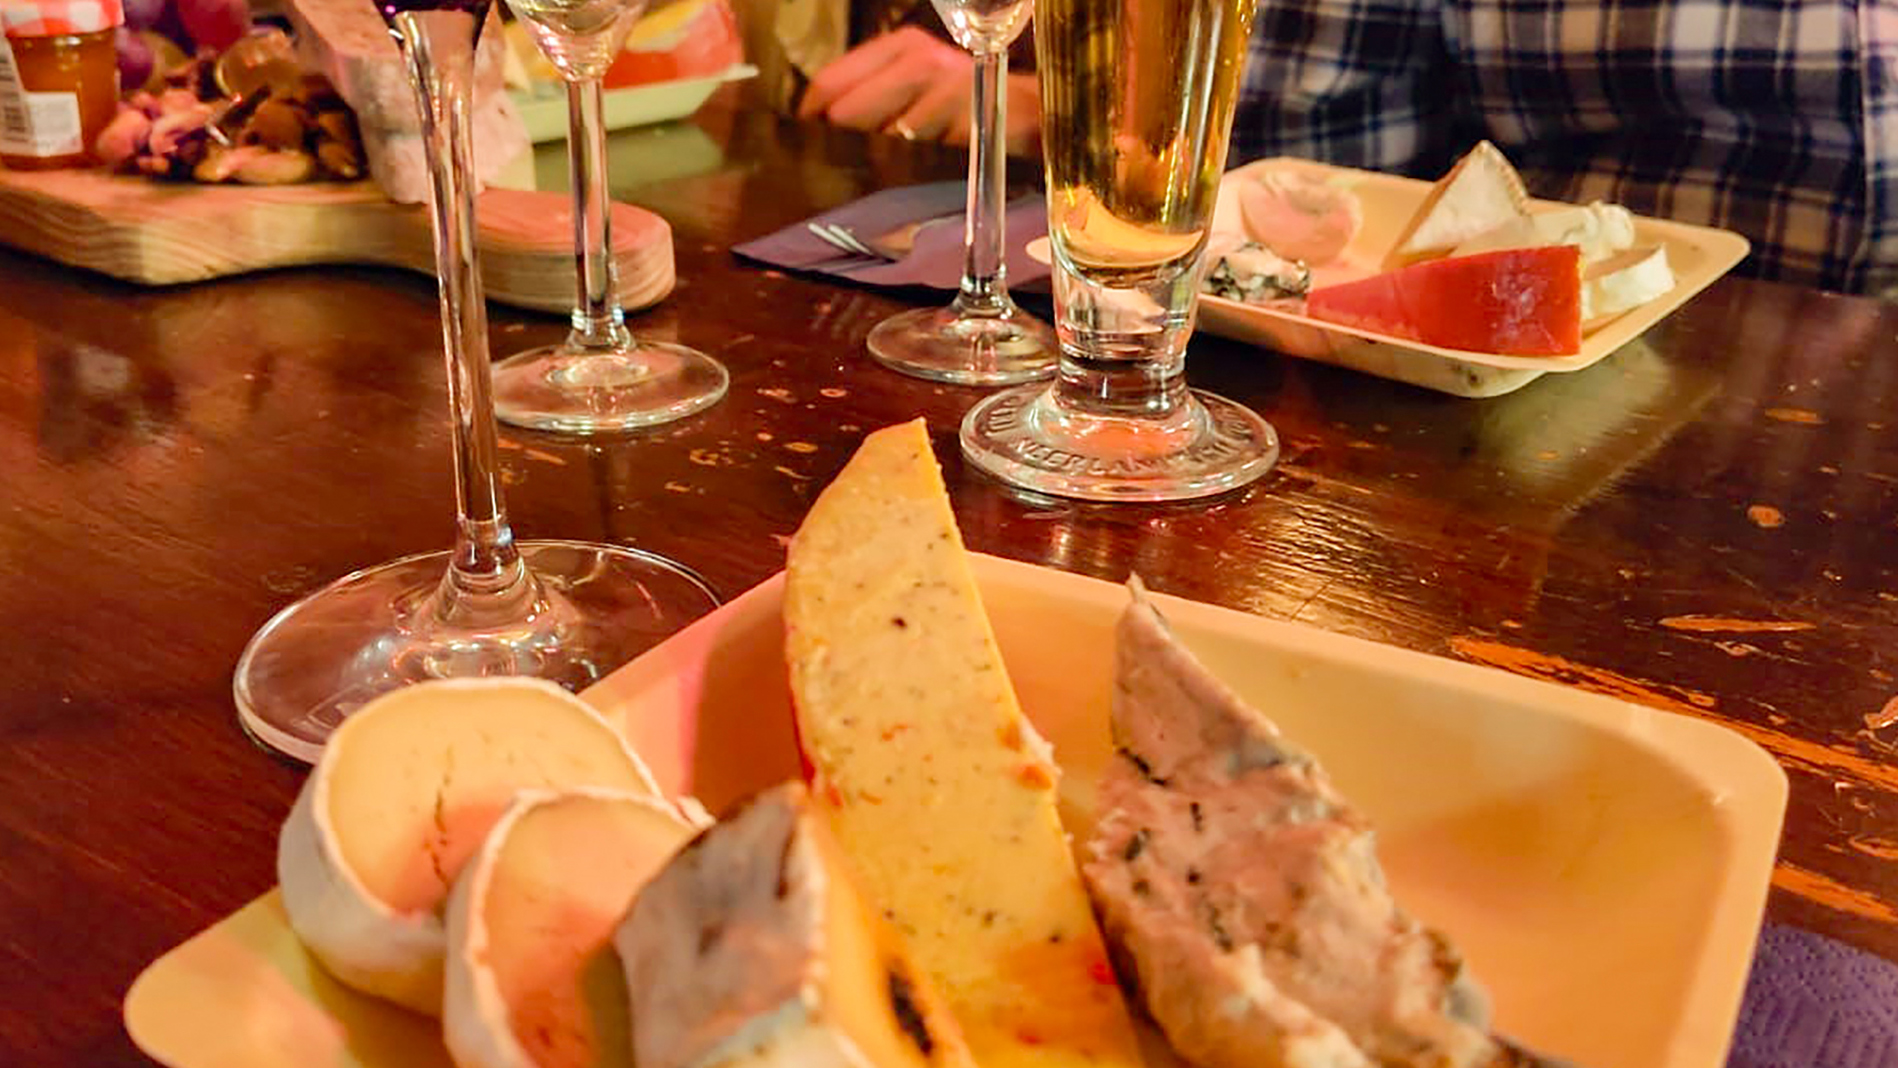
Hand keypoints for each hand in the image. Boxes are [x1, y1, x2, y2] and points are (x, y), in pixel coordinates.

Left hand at [798, 27, 1042, 155]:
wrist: (1030, 111)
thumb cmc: (962, 103)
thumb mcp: (916, 82)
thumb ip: (872, 93)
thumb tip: (816, 124)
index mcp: (901, 46)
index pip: (830, 83)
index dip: (811, 120)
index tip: (806, 145)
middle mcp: (922, 61)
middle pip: (848, 115)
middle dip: (841, 145)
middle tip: (840, 166)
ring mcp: (946, 92)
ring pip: (883, 142)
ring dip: (881, 162)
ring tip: (893, 166)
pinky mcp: (968, 124)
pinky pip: (921, 160)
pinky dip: (916, 171)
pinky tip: (925, 167)